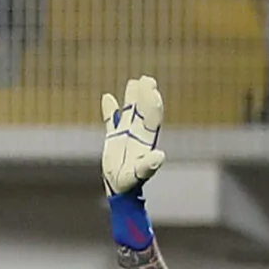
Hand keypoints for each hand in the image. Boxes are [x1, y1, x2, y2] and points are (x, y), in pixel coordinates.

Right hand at [100, 74, 165, 195]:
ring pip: (130, 111)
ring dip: (132, 97)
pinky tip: (107, 97)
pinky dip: (110, 109)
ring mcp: (125, 134)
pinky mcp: (113, 138)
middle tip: (147, 79)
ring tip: (134, 82)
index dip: (152, 103)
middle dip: (145, 95)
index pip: (152, 117)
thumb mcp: (139, 174)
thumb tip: (160, 155)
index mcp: (147, 139)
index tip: (152, 90)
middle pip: (143, 110)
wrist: (119, 188)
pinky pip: (111, 120)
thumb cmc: (130, 183)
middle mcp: (138, 133)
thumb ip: (149, 165)